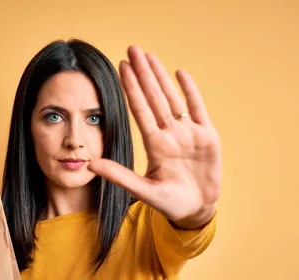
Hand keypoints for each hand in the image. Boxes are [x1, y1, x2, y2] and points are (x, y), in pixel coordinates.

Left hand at [88, 45, 221, 227]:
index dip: (131, 88)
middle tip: (133, 50)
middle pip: (155, 98)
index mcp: (155, 144)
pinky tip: (180, 73)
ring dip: (162, 77)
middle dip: (144, 74)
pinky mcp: (208, 137)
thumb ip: (119, 176)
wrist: (195, 211)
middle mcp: (170, 134)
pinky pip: (198, 109)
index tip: (120, 67)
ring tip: (150, 56)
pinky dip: (191, 91)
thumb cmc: (169, 203)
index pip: (140, 110)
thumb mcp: (143, 190)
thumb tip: (89, 164)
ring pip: (173, 98)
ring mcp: (189, 133)